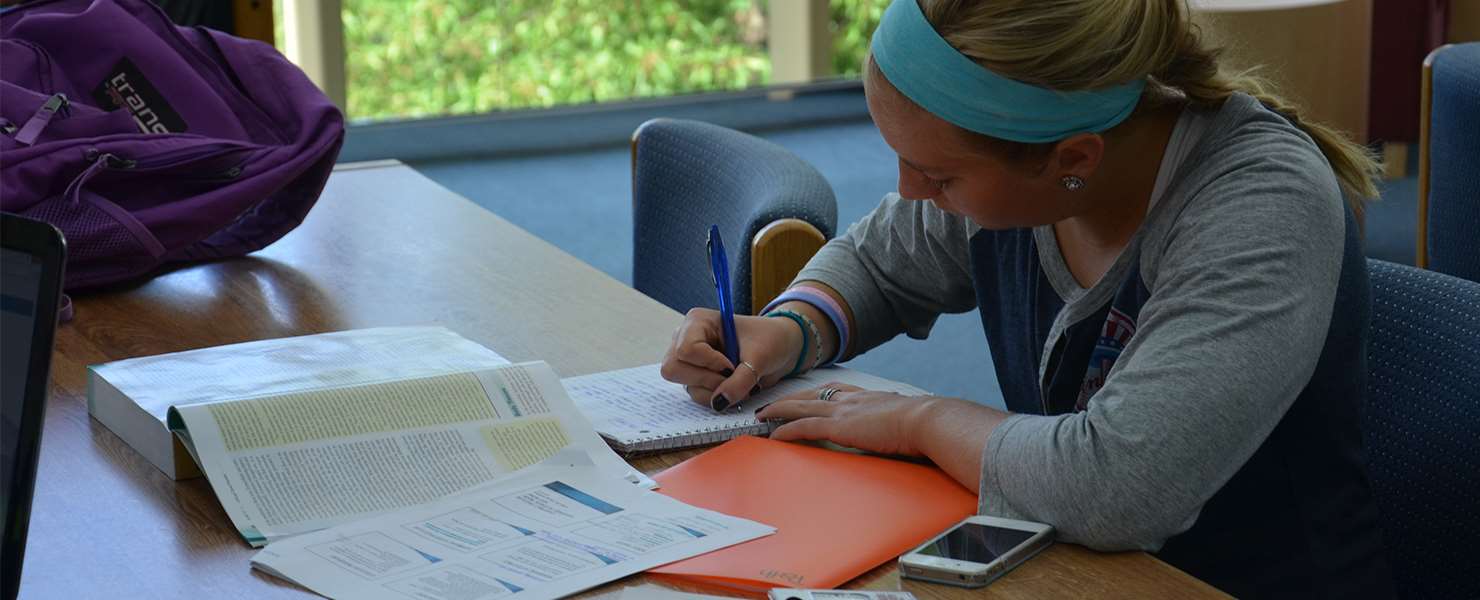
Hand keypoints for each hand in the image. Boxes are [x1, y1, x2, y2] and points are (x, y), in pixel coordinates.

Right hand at [659, 308, 803, 409]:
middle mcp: (686, 339)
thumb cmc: (770, 340)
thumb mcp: (759, 358)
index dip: (709, 363)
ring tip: (738, 382)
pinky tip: (733, 386)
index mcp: (698, 321)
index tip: (732, 365)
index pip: (686, 349)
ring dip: (714, 390)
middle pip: (673, 368)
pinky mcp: (696, 377)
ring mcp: (689, 360)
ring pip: (685, 385)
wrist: (782, 348)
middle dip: (706, 379)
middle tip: (731, 376)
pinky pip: (696, 394)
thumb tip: (719, 402)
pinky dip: (716, 397)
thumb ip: (740, 380)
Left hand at [755, 383, 936, 456]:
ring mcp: (843, 411)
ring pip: (800, 407)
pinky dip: (786, 430)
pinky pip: (803, 426)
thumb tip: (903, 433)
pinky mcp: (838, 426)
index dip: (816, 394)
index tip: (805, 396)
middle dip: (789, 399)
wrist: (926, 421)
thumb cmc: (925, 424)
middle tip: (772, 404)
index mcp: (868, 396)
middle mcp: (851, 399)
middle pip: (811, 395)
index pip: (834, 390)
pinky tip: (774, 436)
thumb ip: (898, 424)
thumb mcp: (907, 420)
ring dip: (778, 410)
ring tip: (762, 416)